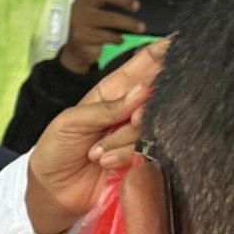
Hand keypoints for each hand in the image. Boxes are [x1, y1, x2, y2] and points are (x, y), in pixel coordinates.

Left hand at [24, 40, 164, 233]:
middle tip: (130, 119)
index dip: (164, 52)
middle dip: (147, 104)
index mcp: (115, 91)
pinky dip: (125, 156)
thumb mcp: (71, 121)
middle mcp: (133, 110)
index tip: (181, 41)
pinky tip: (104, 162)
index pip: (146, 64)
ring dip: (123, 139)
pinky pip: (150, 151)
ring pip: (153, 124)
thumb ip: (106, 107)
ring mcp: (141, 135)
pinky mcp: (145, 160)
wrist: (53, 192)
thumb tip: (143, 90)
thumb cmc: (56, 149)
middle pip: (158, 95)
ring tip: (96, 153)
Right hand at [60, 0, 148, 73]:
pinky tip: (121, 40)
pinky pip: (103, 36)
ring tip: (141, 28)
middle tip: (138, 7)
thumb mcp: (103, 11)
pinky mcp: (80, 35)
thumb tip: (144, 2)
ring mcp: (79, 19)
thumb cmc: (96, 27)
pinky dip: (116, 38)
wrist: (77, 50)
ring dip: (127, 22)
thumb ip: (115, 4)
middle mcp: (82, 2)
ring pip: (105, 17)